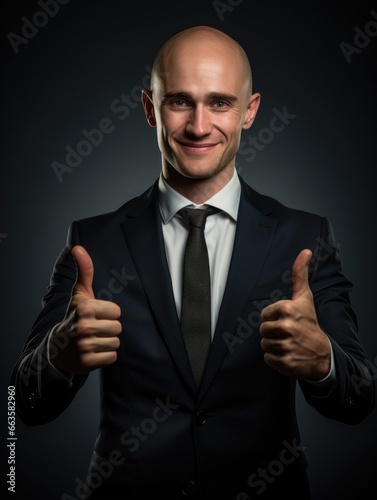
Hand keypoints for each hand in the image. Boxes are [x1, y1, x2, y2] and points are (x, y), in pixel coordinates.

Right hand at [50, 245, 121, 375]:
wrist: (58, 348)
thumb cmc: (74, 316)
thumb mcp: (79, 294)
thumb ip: (84, 271)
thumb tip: (78, 247)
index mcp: (84, 308)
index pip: (117, 311)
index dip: (108, 314)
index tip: (95, 316)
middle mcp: (83, 327)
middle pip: (118, 327)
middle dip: (108, 329)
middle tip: (94, 329)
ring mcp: (84, 346)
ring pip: (115, 342)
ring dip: (107, 343)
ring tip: (93, 340)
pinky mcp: (88, 362)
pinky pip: (112, 357)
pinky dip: (105, 356)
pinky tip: (93, 352)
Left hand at [260, 249, 330, 379]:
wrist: (322, 352)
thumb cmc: (310, 322)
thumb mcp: (304, 297)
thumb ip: (300, 274)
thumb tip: (305, 251)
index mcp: (287, 309)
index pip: (264, 315)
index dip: (273, 317)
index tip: (286, 320)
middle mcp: (286, 327)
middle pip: (262, 329)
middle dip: (272, 331)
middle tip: (287, 333)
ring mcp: (285, 346)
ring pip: (264, 344)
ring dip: (273, 345)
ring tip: (288, 343)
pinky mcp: (284, 362)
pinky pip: (267, 358)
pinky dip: (275, 358)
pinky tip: (287, 354)